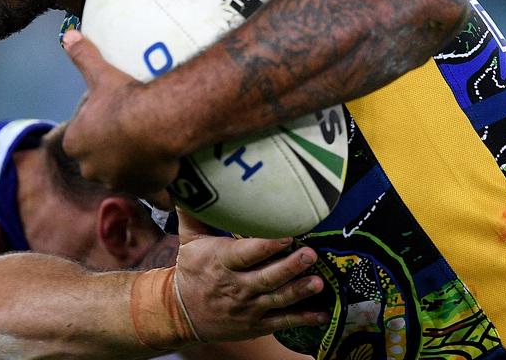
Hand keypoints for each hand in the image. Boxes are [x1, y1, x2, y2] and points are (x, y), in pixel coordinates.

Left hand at [62, 30, 179, 199]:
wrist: (156, 119)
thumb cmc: (122, 97)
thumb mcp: (100, 73)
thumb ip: (82, 56)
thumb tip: (68, 35)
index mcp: (76, 143)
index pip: (79, 139)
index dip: (92, 129)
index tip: (109, 117)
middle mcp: (91, 169)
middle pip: (98, 162)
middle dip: (110, 153)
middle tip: (130, 133)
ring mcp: (119, 182)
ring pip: (124, 178)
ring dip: (133, 170)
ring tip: (149, 151)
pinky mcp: (147, 189)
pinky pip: (154, 196)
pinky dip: (160, 195)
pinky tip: (168, 194)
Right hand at [174, 211, 328, 341]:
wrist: (183, 314)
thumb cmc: (192, 271)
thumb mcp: (188, 241)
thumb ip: (192, 214)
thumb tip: (185, 183)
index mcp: (221, 263)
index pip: (245, 254)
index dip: (266, 246)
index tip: (286, 235)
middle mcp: (236, 286)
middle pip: (266, 277)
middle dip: (290, 267)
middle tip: (311, 254)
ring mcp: (248, 308)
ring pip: (277, 299)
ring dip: (299, 291)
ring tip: (319, 282)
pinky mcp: (256, 324)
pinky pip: (282, 322)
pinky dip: (303, 319)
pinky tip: (322, 314)